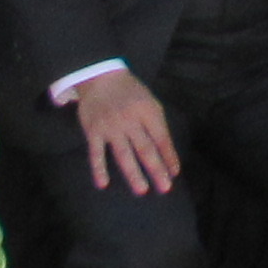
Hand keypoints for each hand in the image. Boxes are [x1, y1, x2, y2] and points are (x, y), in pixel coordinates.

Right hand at [73, 69, 180, 192]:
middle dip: (156, 169)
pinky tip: (103, 184)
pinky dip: (99, 169)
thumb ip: (157, 125)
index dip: (169, 156)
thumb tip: (166, 153)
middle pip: (145, 148)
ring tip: (142, 190)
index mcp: (148, 111)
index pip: (161, 137)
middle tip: (165, 188)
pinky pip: (96, 153)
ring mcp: (111, 126)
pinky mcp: (93, 131)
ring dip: (133, 173)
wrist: (100, 77)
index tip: (174, 174)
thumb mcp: (149, 101)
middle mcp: (130, 119)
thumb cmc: (130, 93)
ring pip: (123, 154)